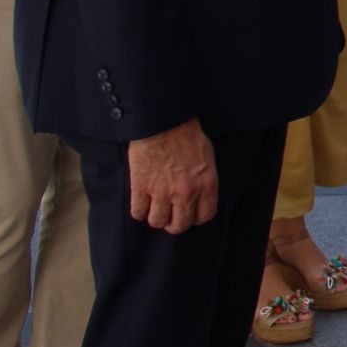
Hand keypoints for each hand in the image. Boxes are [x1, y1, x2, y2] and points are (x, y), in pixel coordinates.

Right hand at [127, 118, 217, 234]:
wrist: (163, 122)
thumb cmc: (186, 135)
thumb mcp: (207, 158)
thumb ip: (204, 181)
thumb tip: (199, 198)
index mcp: (206, 184)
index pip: (204, 217)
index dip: (195, 218)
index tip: (189, 214)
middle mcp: (186, 192)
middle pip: (180, 225)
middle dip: (174, 223)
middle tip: (169, 216)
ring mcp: (162, 192)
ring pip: (157, 222)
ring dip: (156, 217)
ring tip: (155, 207)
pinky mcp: (141, 187)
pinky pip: (138, 213)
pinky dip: (139, 210)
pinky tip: (142, 201)